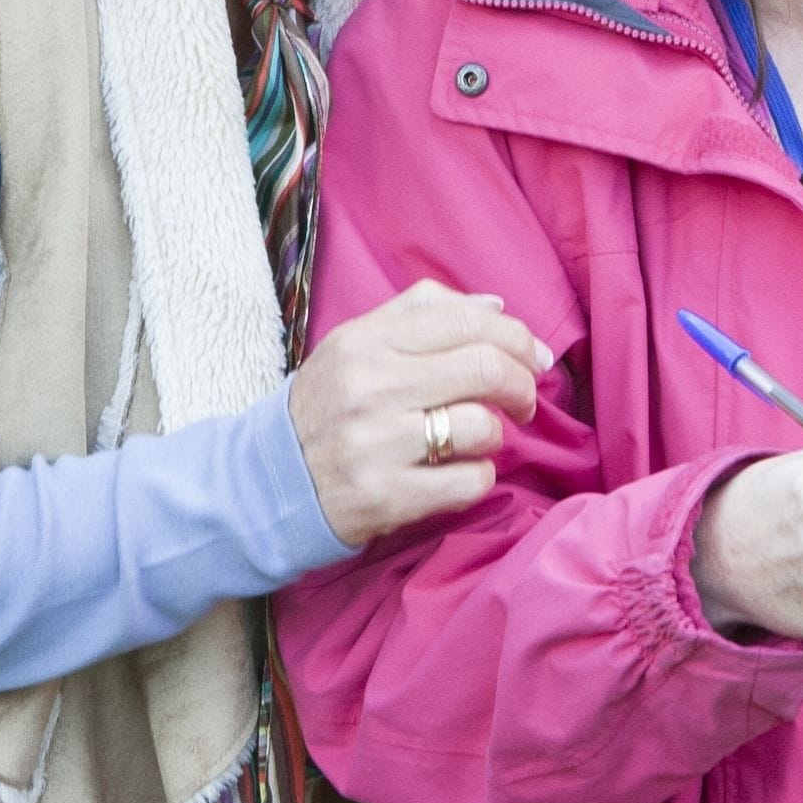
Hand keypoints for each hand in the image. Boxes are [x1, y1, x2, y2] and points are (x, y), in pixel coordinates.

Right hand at [291, 279, 554, 545]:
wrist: (268, 481)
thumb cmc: (328, 406)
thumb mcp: (356, 344)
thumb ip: (421, 313)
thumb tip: (496, 307)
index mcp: (366, 341)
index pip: (465, 320)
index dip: (516, 337)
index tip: (533, 357)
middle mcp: (370, 387)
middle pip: (484, 368)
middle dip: (522, 384)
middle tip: (525, 401)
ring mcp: (377, 444)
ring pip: (482, 427)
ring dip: (496, 435)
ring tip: (476, 440)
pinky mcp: (386, 496)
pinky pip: (470, 482)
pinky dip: (479, 477)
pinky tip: (459, 473)